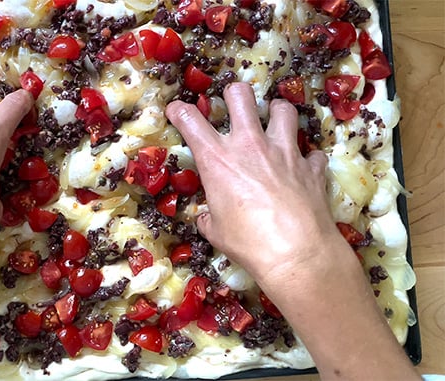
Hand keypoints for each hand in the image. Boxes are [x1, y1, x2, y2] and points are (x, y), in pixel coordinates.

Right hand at [166, 83, 418, 380]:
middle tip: (234, 104)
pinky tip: (302, 167)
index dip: (180, 111)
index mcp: (218, 159)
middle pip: (241, 95)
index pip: (190, 120)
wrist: (296, 253)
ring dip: (276, 113)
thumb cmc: (247, 243)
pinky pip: (311, 152)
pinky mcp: (311, 165)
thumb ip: (209, 216)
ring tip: (273, 122)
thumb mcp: (215, 231)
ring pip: (282, 109)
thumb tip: (207, 216)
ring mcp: (284, 151)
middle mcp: (250, 145)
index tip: (177, 110)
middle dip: (234, 94)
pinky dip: (306, 157)